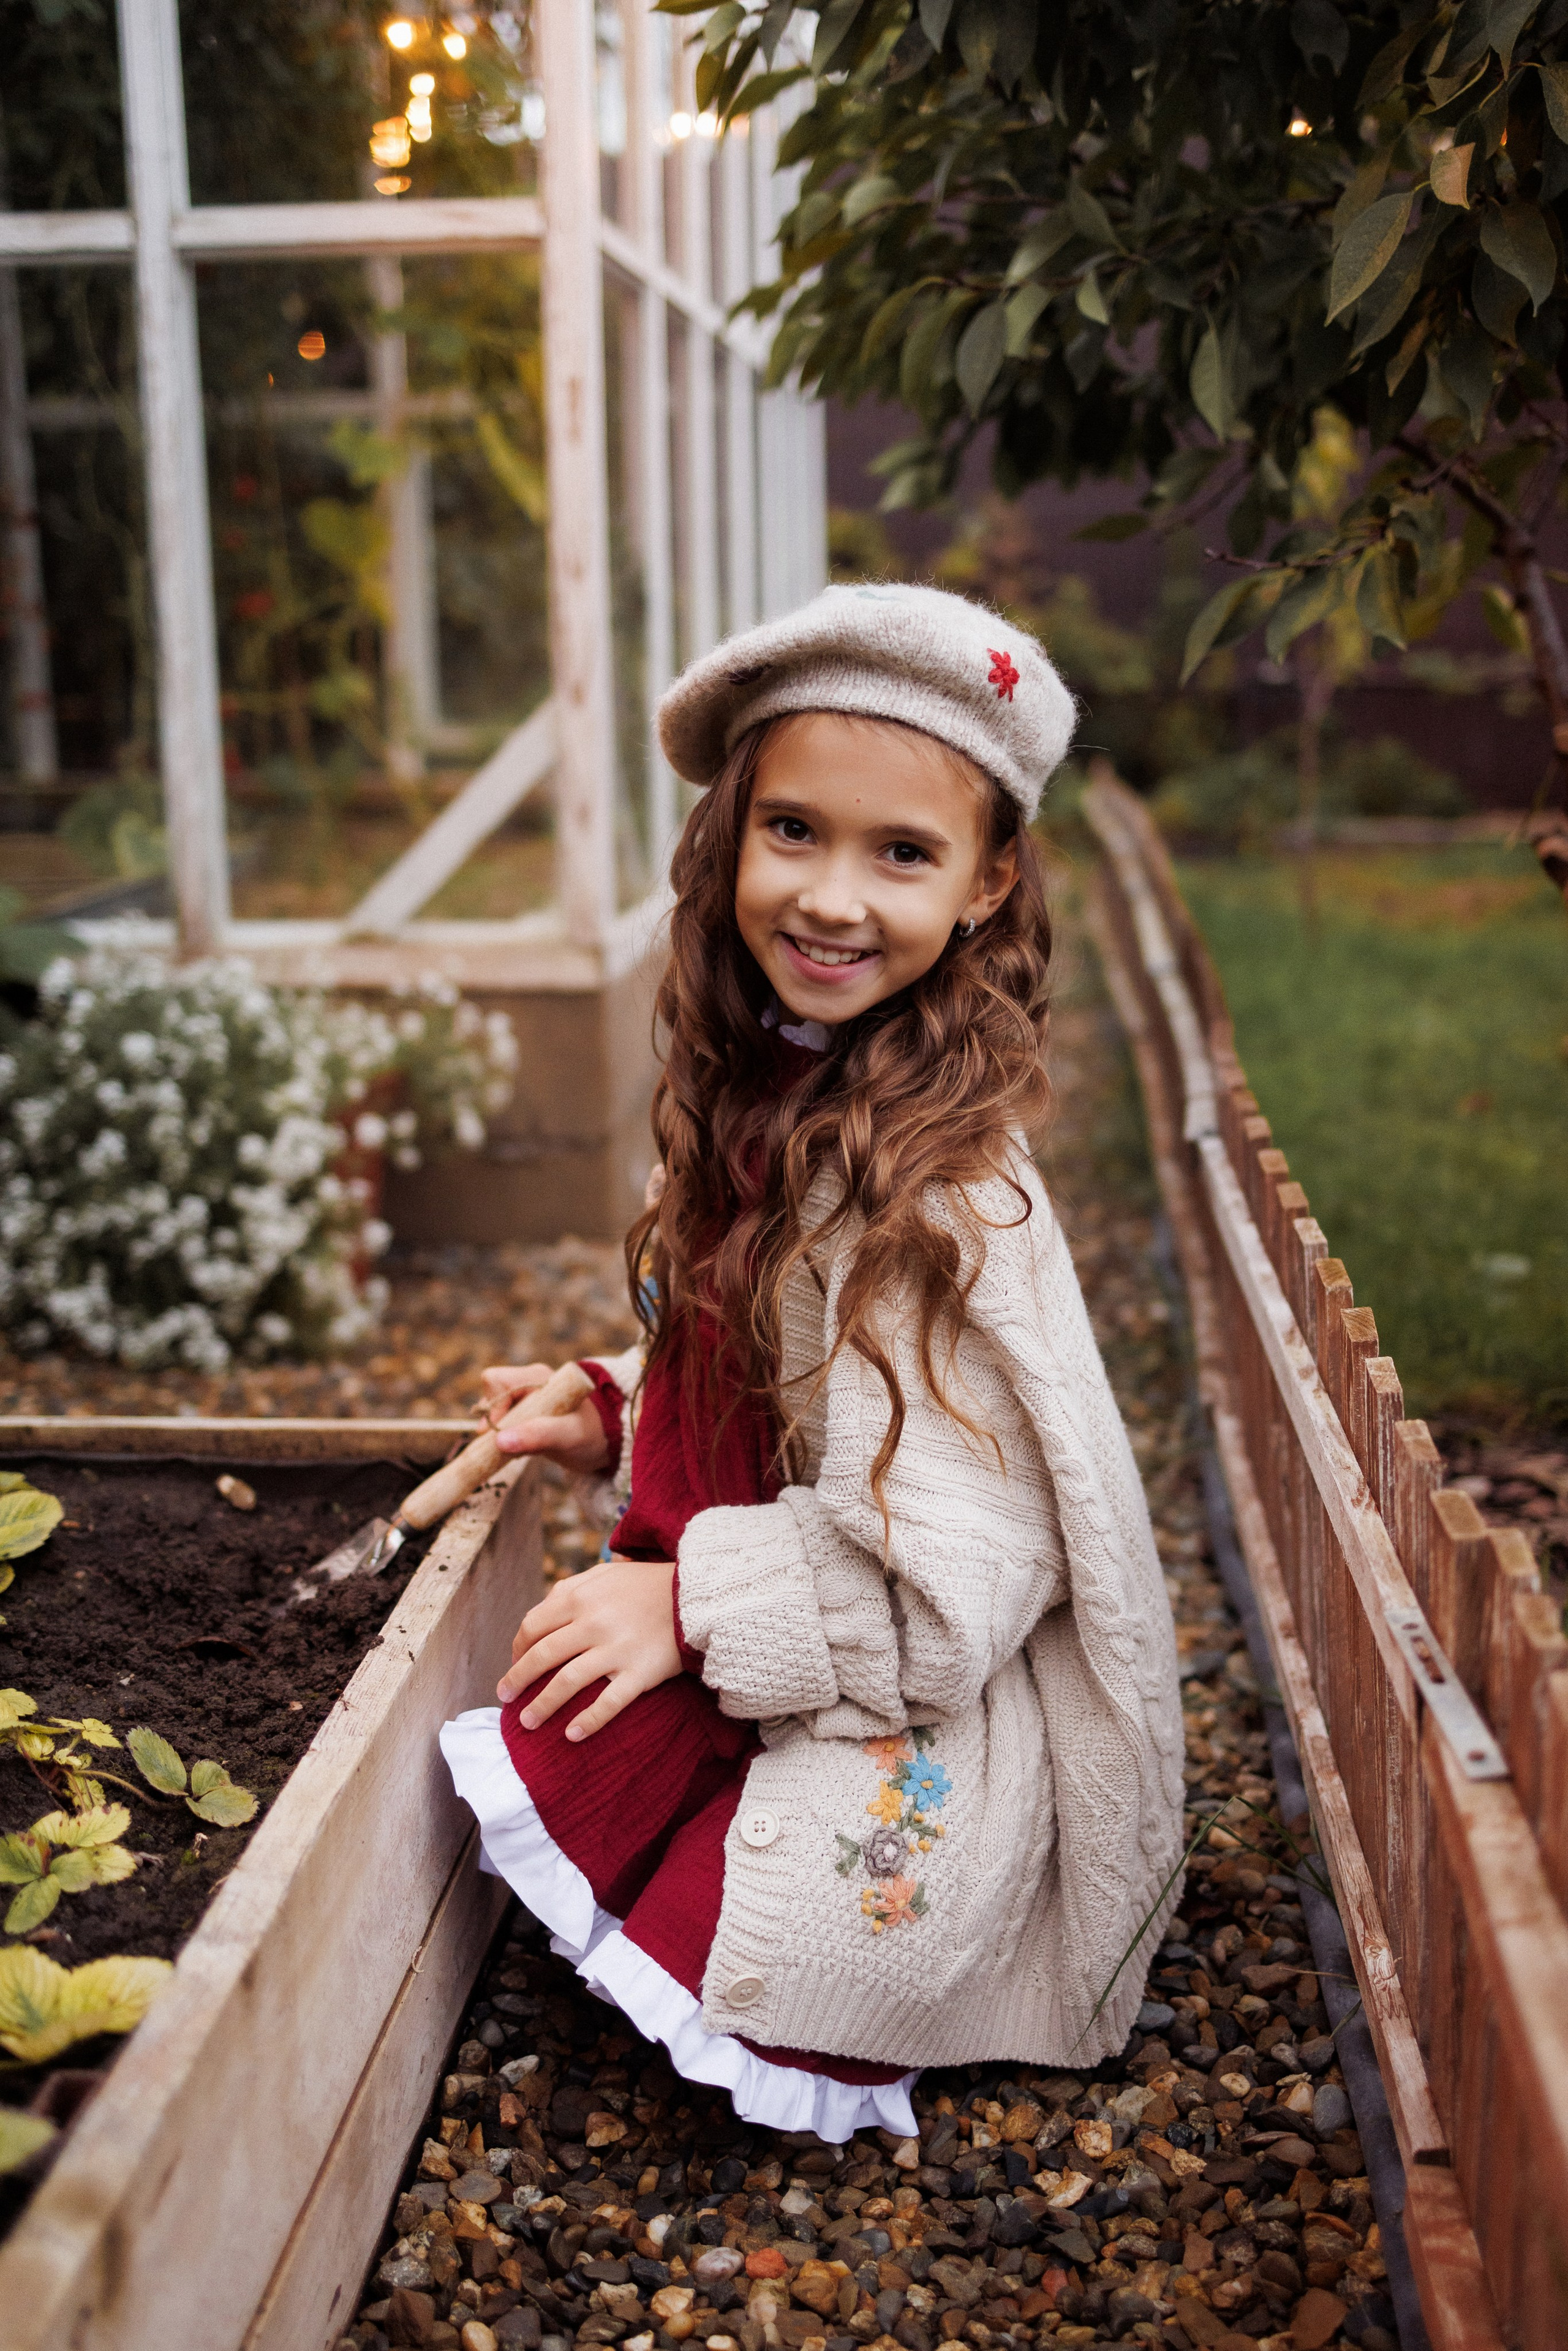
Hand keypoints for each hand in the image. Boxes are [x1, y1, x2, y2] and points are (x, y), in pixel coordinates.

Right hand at [476, 1362, 609, 1474]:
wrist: (608, 1445)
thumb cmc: (592, 1435)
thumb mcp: (568, 1435)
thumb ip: (538, 1435)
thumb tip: (499, 1440)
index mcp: (538, 1377)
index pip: (495, 1380)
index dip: (493, 1407)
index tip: (501, 1433)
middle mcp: (529, 1383)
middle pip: (490, 1396)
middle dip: (494, 1422)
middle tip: (509, 1445)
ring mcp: (526, 1399)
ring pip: (493, 1411)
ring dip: (499, 1433)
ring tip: (520, 1448)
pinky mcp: (526, 1415)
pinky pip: (502, 1423)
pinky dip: (505, 1438)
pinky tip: (521, 1450)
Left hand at [499, 1557, 680, 1739]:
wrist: (698, 1594)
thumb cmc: (648, 1584)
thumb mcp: (606, 1574)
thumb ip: (571, 1588)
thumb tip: (540, 1613)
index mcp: (580, 1597)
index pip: (533, 1626)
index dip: (518, 1648)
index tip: (516, 1663)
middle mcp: (592, 1623)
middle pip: (542, 1656)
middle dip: (517, 1679)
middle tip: (505, 1697)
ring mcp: (616, 1649)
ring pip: (567, 1682)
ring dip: (542, 1706)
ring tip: (527, 1723)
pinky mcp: (639, 1673)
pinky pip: (608, 1703)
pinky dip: (588, 1721)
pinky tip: (571, 1735)